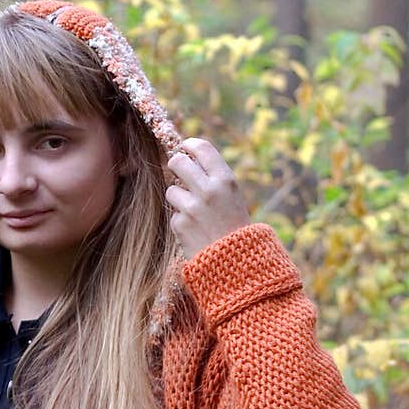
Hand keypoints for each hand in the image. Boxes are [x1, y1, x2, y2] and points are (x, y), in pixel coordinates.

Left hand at [164, 138, 251, 260]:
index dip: (189, 145)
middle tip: (179, 170)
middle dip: (175, 165)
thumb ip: (213, 178)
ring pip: (171, 189)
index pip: (201, 148)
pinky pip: (174, 214)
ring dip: (178, 198)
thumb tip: (186, 158)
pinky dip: (181, 221)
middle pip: (177, 162)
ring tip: (194, 211)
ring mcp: (192, 208)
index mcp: (225, 180)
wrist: (237, 263)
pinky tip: (195, 230)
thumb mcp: (232, 196)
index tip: (185, 148)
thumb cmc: (235, 226)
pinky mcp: (180, 225)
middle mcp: (208, 190)